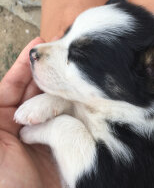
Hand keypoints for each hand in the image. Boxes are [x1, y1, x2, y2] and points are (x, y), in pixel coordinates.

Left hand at [0, 38, 60, 187]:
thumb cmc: (2, 182)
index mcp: (3, 116)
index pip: (14, 83)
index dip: (24, 64)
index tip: (38, 43)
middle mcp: (27, 118)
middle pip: (37, 86)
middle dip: (47, 67)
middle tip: (60, 47)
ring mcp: (48, 125)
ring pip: (56, 97)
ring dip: (62, 82)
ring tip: (72, 64)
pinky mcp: (65, 135)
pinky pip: (70, 113)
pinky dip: (75, 101)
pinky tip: (81, 89)